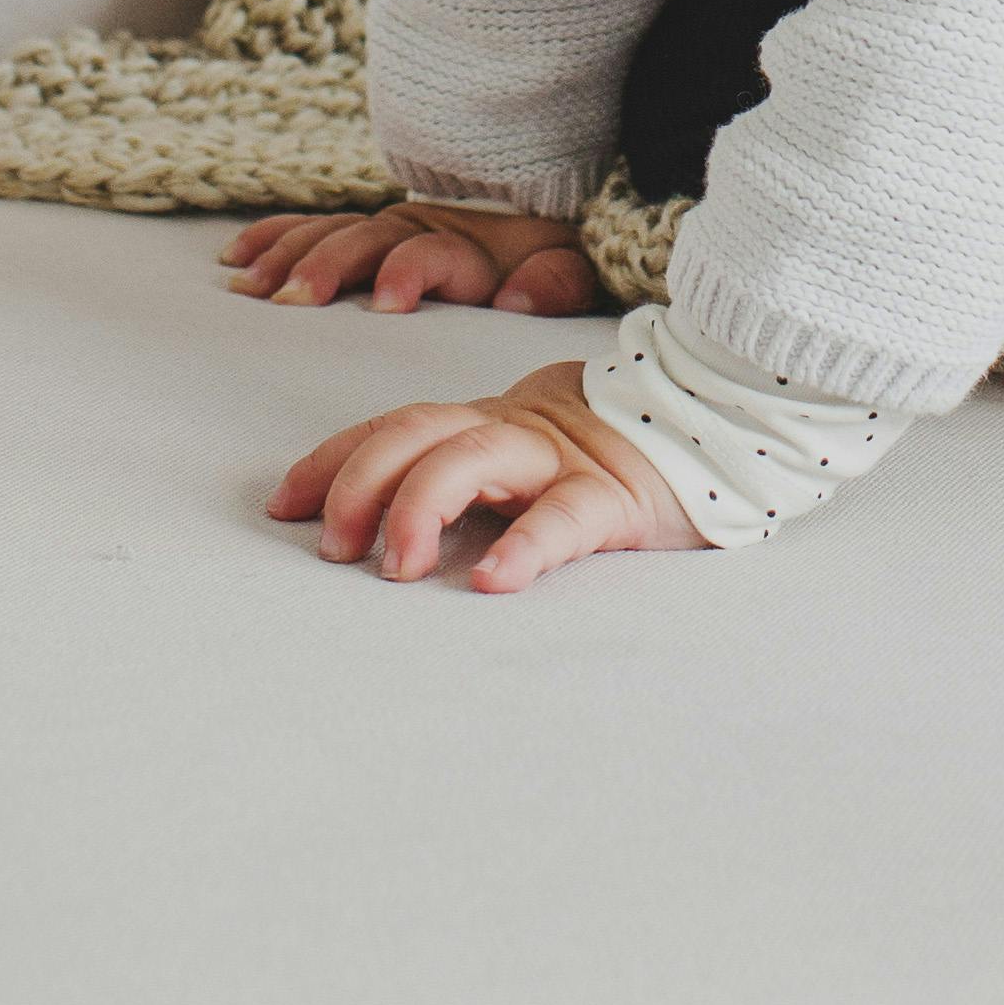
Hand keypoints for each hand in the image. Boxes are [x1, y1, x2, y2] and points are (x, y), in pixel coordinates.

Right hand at [224, 197, 598, 314]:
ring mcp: (382, 228)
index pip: (433, 253)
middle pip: (367, 241)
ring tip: (253, 287)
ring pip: (329, 234)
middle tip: (297, 299)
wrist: (525, 211)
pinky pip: (308, 227)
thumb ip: (555, 281)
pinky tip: (237, 257)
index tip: (386, 301)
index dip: (409, 272)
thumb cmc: (539, 260)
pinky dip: (272, 237)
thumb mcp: (566, 269)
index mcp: (466, 246)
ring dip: (289, 257)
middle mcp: (416, 231)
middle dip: (330, 266)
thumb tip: (518, 298)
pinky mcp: (358, 231)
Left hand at [270, 357, 707, 591]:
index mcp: (488, 424)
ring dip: (422, 505)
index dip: (334, 460)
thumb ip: (468, 482)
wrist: (721, 423)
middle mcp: (516, 431)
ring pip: (477, 456)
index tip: (283, 505)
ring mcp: (566, 458)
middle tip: (332, 548)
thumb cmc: (611, 461)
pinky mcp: (617, 495)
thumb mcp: (526, 463)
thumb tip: (373, 535)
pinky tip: (493, 581)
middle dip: (361, 482)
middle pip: (419, 432)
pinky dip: (524, 545)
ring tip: (394, 567)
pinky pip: (564, 517)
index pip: (394, 427)